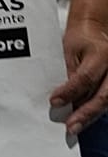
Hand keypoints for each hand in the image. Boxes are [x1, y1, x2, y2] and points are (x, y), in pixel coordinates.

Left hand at [52, 15, 107, 135]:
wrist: (95, 31)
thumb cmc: (80, 39)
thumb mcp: (68, 50)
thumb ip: (66, 72)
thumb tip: (58, 96)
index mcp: (101, 54)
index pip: (85, 78)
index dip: (69, 92)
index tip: (54, 101)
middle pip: (104, 95)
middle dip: (86, 113)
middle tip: (71, 126)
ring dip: (91, 115)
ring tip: (76, 126)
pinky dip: (96, 110)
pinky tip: (84, 118)